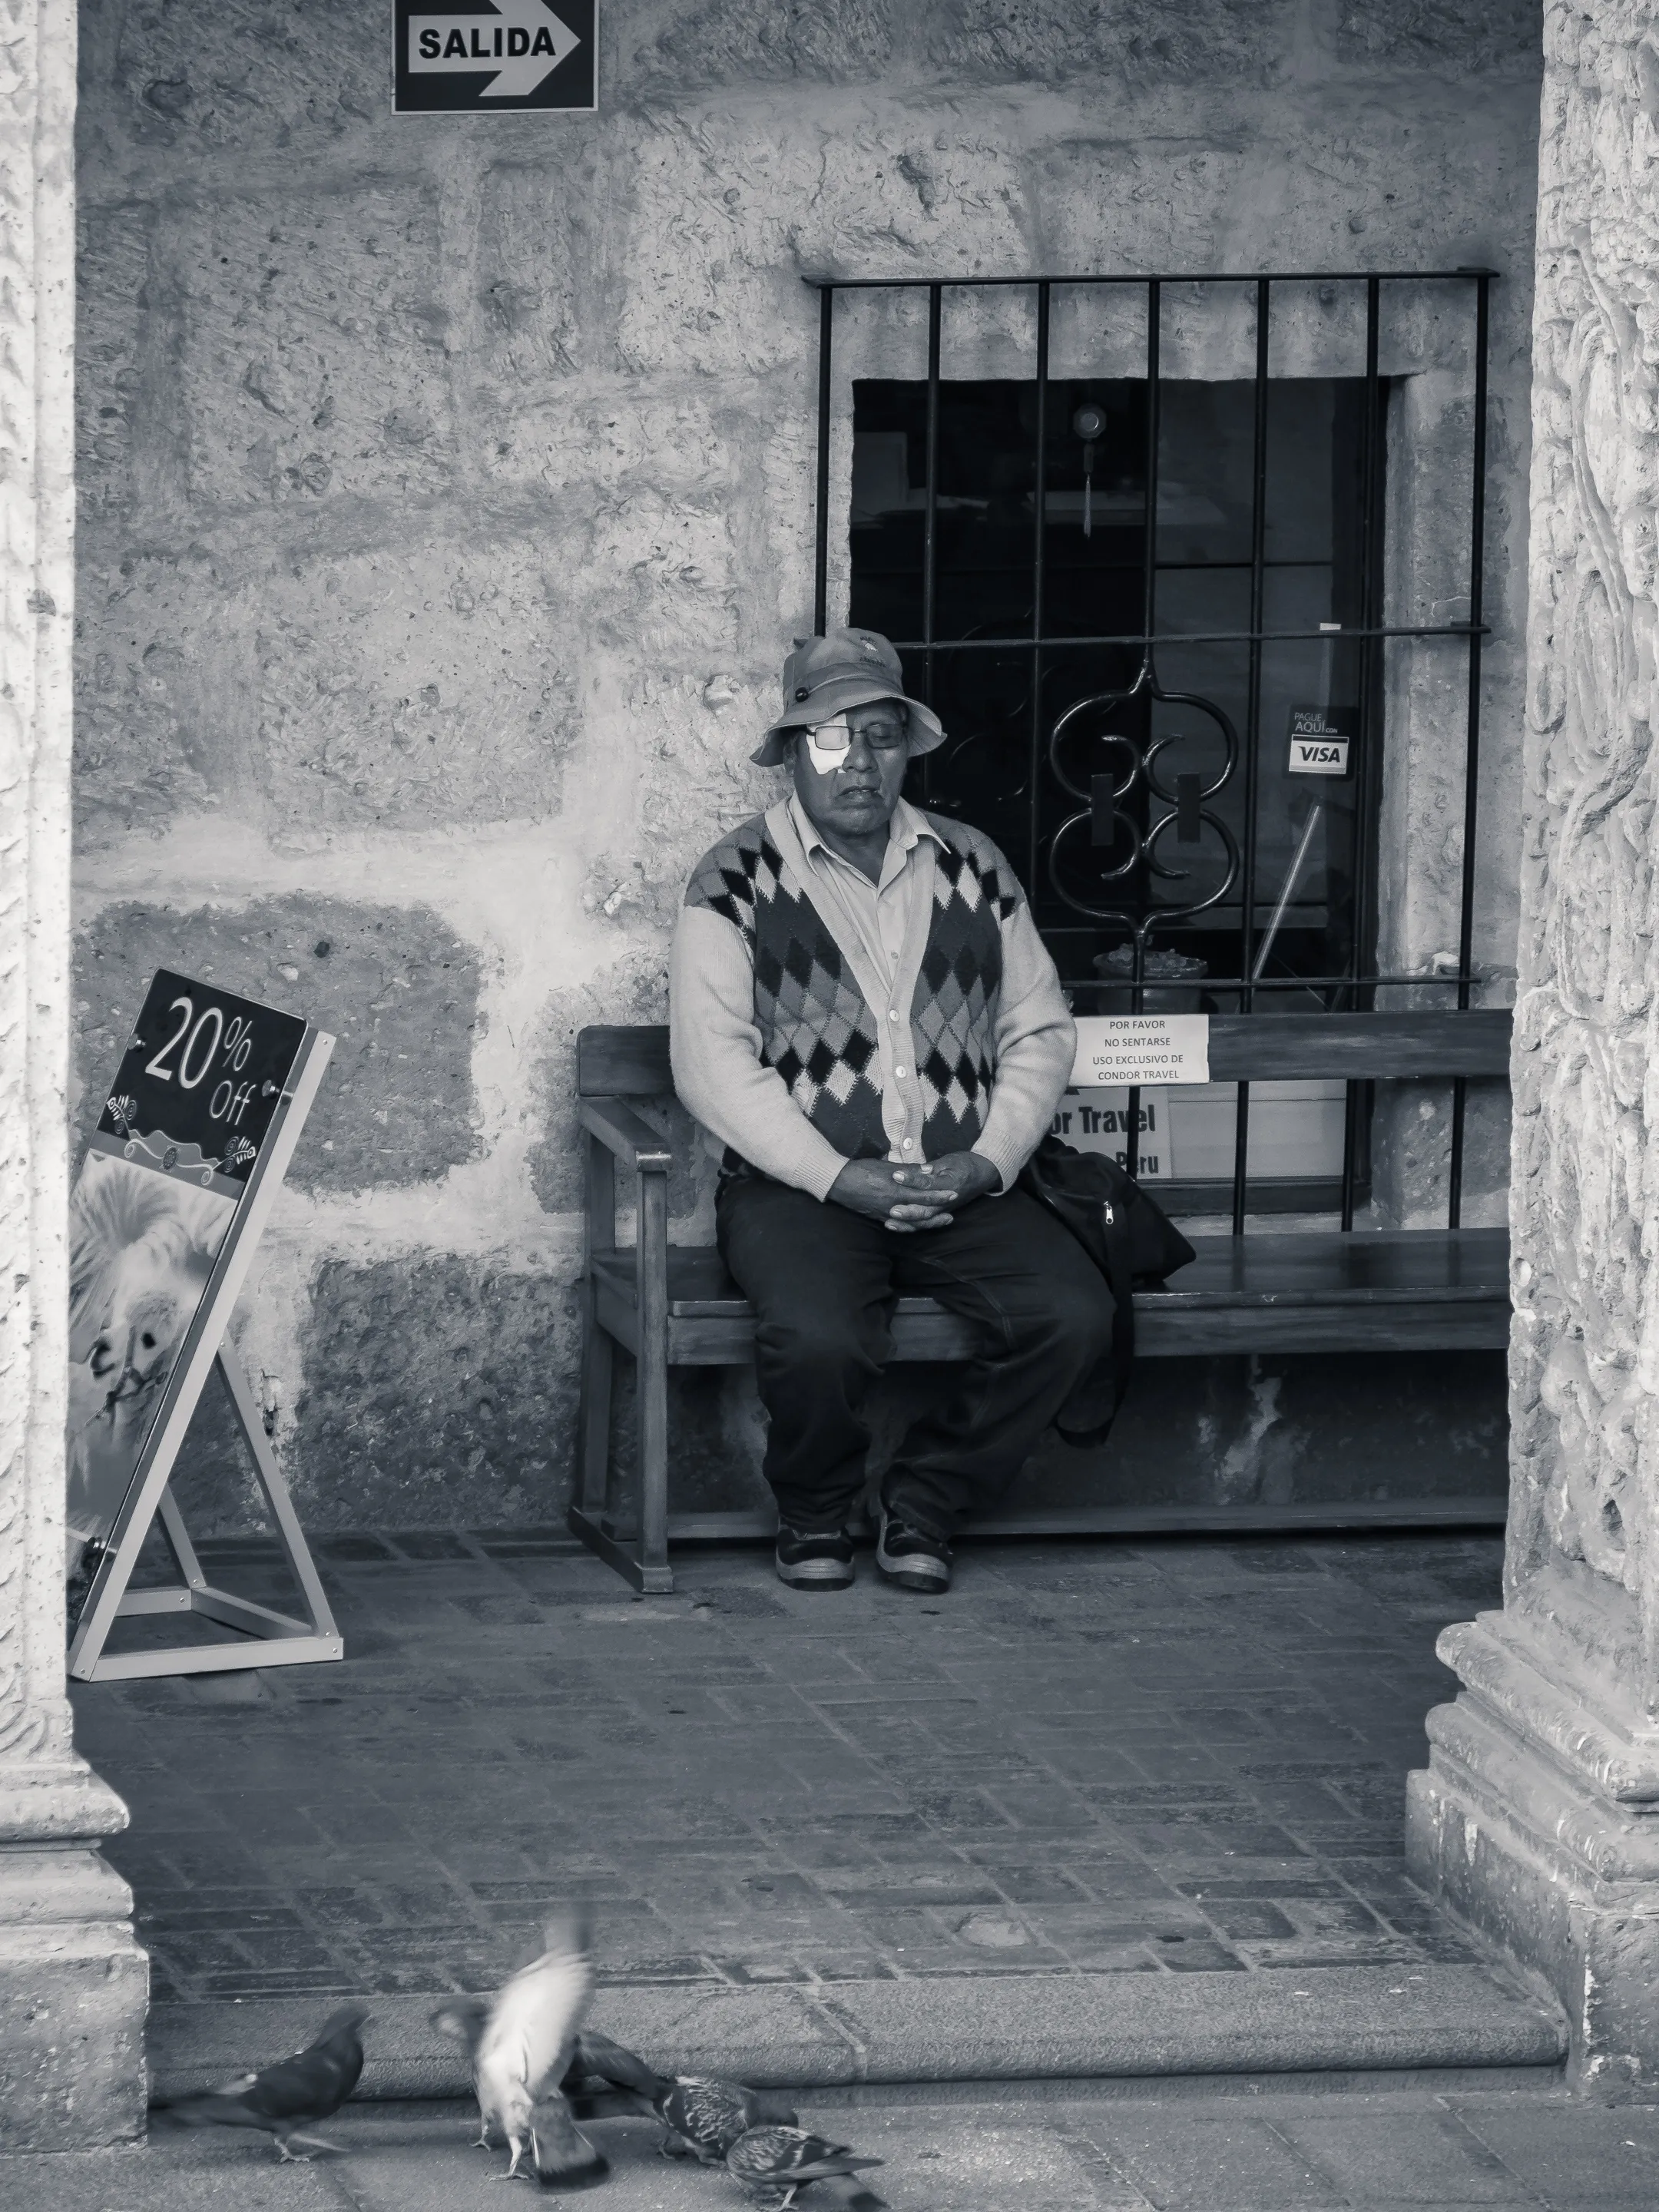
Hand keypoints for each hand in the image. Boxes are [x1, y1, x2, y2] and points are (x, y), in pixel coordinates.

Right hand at [827, 1158, 959, 1232]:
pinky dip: (911, 1227)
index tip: (953, 1193)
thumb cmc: (862, 1170)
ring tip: (941, 1221)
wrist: (838, 1182)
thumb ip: (909, 1170)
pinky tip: (918, 1226)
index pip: (924, 1194)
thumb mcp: (887, 1167)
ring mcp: (887, 1214)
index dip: (939, 1195)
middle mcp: (894, 1205)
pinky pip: (899, 1226)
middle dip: (938, 1212)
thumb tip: (930, 1171)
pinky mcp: (879, 1218)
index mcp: (897, 1190)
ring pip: (912, 1222)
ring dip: (928, 1223)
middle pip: (921, 1212)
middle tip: (952, 1213)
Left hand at [893, 1152, 1001, 1217]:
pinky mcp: (940, 1213)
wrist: (983, 1174)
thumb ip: (933, 1167)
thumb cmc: (965, 1164)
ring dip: (907, 1222)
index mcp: (950, 1184)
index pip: (928, 1184)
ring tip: (889, 1221)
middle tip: (892, 1209)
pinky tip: (895, 1226)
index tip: (896, 1175)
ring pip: (925, 1220)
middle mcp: (947, 1201)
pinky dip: (910, 1226)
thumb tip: (919, 1170)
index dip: (912, 1180)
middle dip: (908, 1211)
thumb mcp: (950, 1161)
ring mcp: (944, 1209)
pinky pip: (925, 1223)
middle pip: (926, 1209)